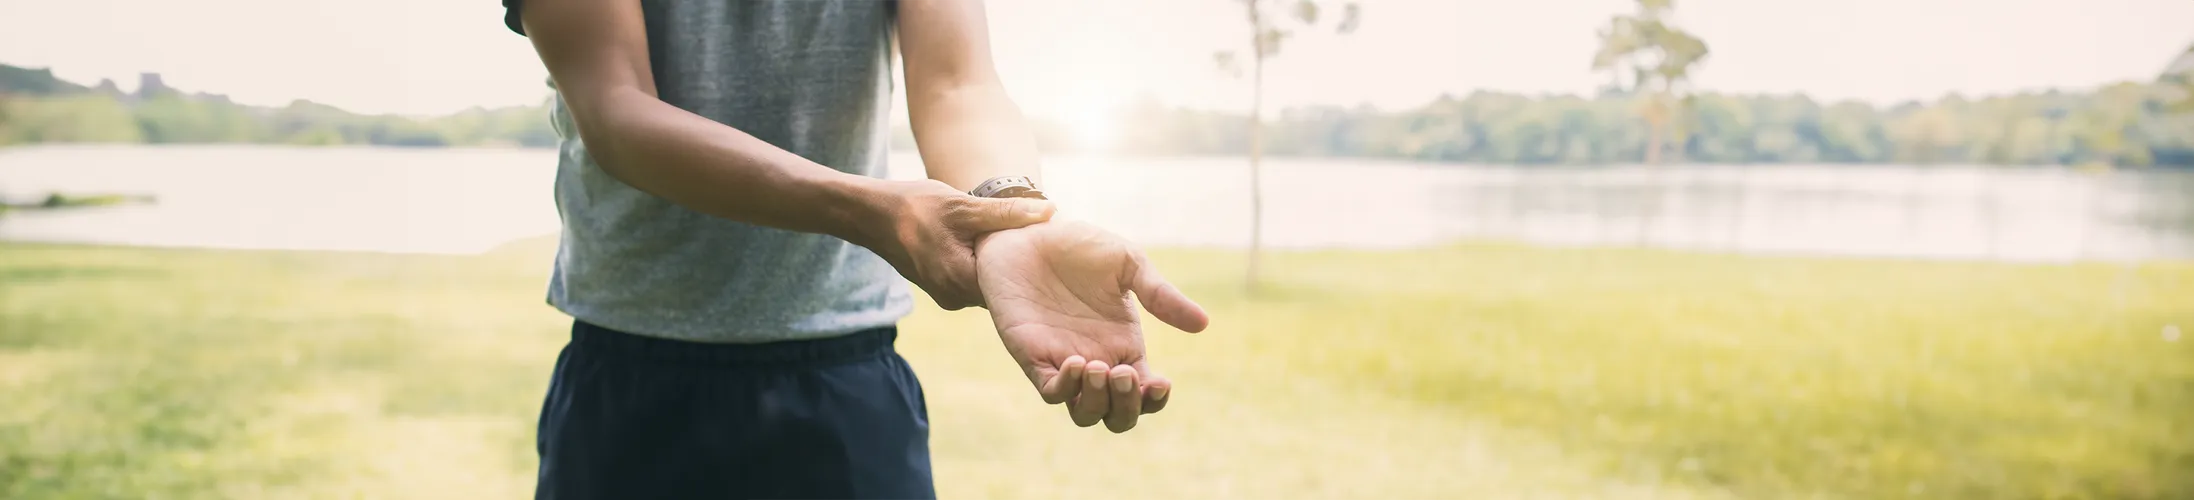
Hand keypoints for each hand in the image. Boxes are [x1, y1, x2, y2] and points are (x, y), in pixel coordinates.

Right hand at [861, 180, 1054, 309]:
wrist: (871, 216)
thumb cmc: (914, 207)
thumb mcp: (964, 206)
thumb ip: (1007, 214)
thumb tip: (1050, 211)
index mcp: (961, 281)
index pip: (1011, 285)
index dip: (1031, 267)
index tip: (1048, 249)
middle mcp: (955, 298)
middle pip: (1000, 288)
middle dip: (1017, 267)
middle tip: (1038, 243)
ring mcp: (947, 296)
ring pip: (986, 284)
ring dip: (998, 265)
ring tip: (1017, 241)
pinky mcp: (941, 288)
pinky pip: (972, 281)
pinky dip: (982, 264)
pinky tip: (988, 244)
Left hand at [976, 221, 1208, 432]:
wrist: (1027, 231)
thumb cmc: (1078, 245)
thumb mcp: (1128, 263)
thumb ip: (1160, 294)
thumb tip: (1203, 323)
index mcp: (1124, 345)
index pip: (1145, 393)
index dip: (1155, 400)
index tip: (1160, 382)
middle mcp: (1097, 360)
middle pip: (1117, 415)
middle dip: (1127, 407)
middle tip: (1123, 373)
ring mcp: (1064, 362)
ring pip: (1085, 413)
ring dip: (1097, 403)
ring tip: (1100, 369)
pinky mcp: (1033, 356)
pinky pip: (1051, 392)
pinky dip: (1066, 388)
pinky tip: (1075, 362)